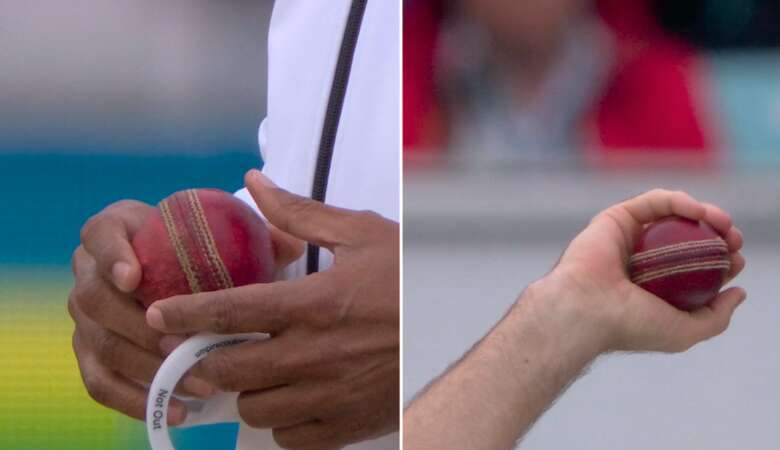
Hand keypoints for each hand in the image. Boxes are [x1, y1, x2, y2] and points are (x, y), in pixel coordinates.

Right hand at [69, 191, 303, 424]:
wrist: (175, 273)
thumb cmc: (202, 249)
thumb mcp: (223, 235)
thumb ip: (255, 235)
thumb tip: (292, 246)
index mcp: (115, 229)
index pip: (101, 235)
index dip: (112, 256)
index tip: (134, 277)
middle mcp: (88, 271)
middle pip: (95, 299)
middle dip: (140, 328)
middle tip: (183, 347)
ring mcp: (84, 316)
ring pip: (100, 344)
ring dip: (147, 368)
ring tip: (196, 383)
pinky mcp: (90, 354)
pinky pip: (100, 383)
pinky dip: (136, 400)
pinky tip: (178, 409)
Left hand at [147, 170, 399, 449]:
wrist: (453, 324)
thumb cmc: (405, 278)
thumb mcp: (361, 234)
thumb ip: (299, 213)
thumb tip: (254, 182)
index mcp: (314, 303)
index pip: (230, 311)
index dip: (184, 314)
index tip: (157, 315)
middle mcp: (316, 353)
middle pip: (230, 370)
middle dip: (205, 361)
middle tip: (201, 350)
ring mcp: (331, 394)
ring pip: (255, 409)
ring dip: (245, 391)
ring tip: (254, 372)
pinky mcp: (348, 423)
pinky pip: (291, 438)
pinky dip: (280, 422)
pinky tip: (289, 398)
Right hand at [539, 189, 745, 352]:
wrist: (586, 309)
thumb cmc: (631, 325)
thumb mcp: (685, 332)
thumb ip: (716, 318)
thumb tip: (739, 293)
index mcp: (654, 285)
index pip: (694, 266)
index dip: (721, 259)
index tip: (737, 259)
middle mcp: (641, 259)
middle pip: (687, 237)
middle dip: (717, 234)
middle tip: (734, 240)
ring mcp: (628, 237)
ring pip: (673, 216)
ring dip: (704, 213)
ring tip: (723, 223)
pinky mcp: (616, 217)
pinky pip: (653, 202)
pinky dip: (679, 201)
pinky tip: (699, 212)